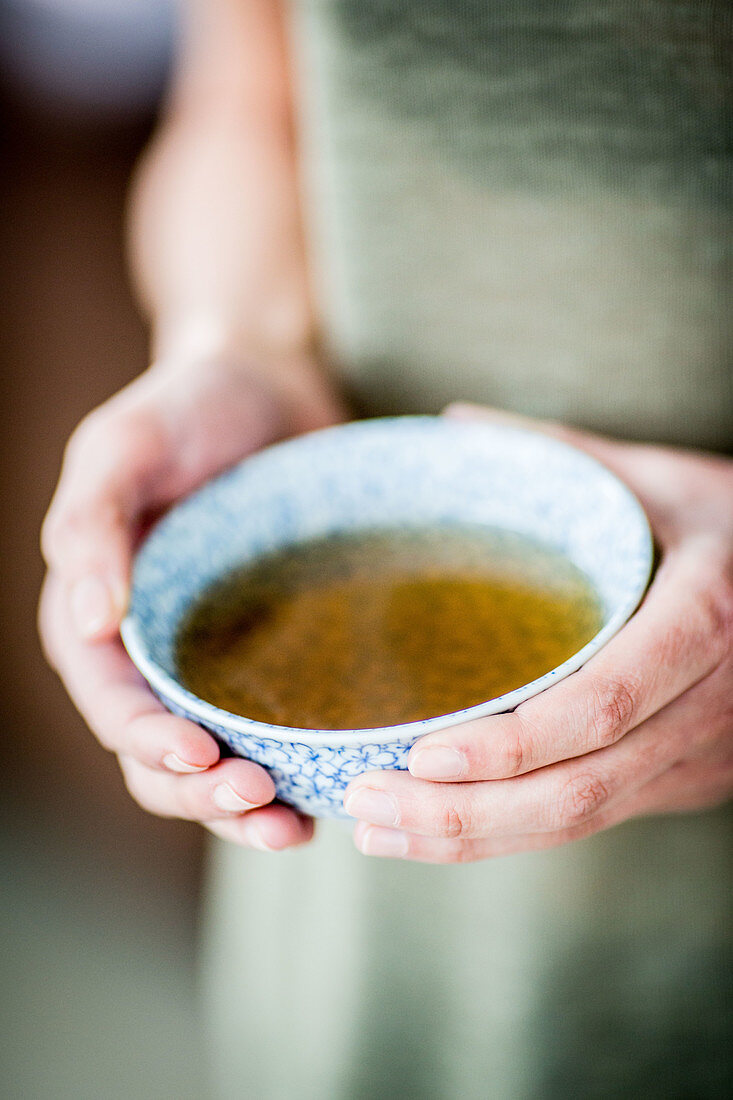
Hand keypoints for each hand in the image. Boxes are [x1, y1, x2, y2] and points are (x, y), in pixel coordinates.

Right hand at [40, 355, 344, 849]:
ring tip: (291, 826)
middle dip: (199, 791)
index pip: (108, 698)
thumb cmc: (189, 404)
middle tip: (259, 801)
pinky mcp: (272, 657)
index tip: (199, 756)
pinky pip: (271, 732)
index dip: (144, 740)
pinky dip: (288, 773)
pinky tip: (322, 797)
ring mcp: (212, 659)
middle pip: (155, 754)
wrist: (271, 384)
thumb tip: (91, 619)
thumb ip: (92, 521)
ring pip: (210, 764)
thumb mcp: (125, 443)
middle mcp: (151, 649)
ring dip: (239, 807)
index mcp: (97, 609)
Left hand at [344, 404, 732, 862]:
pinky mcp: (688, 780)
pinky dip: (515, 831)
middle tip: (364, 804)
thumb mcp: (660, 476)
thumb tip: (455, 424)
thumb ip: (562, 452)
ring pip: (585, 820)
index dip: (514, 744)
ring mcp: (703, 755)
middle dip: (466, 815)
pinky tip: (442, 826)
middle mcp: (710, 704)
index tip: (421, 754)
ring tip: (378, 828)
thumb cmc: (729, 520)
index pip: (604, 703)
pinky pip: (597, 817)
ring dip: (476, 840)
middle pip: (581, 790)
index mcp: (705, 617)